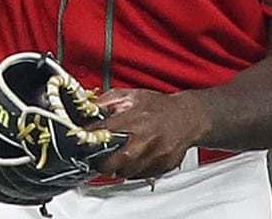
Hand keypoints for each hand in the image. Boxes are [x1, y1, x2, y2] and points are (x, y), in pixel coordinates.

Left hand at [92, 87, 208, 179]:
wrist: (188, 117)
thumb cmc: (161, 106)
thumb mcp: (133, 95)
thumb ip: (109, 100)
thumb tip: (89, 107)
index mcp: (135, 120)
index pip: (103, 133)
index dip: (89, 138)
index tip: (82, 140)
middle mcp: (144, 140)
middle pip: (112, 163)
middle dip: (102, 162)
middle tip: (100, 157)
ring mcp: (152, 156)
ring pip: (125, 173)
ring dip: (118, 167)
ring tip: (121, 154)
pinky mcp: (160, 168)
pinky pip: (139, 175)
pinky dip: (134, 169)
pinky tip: (136, 157)